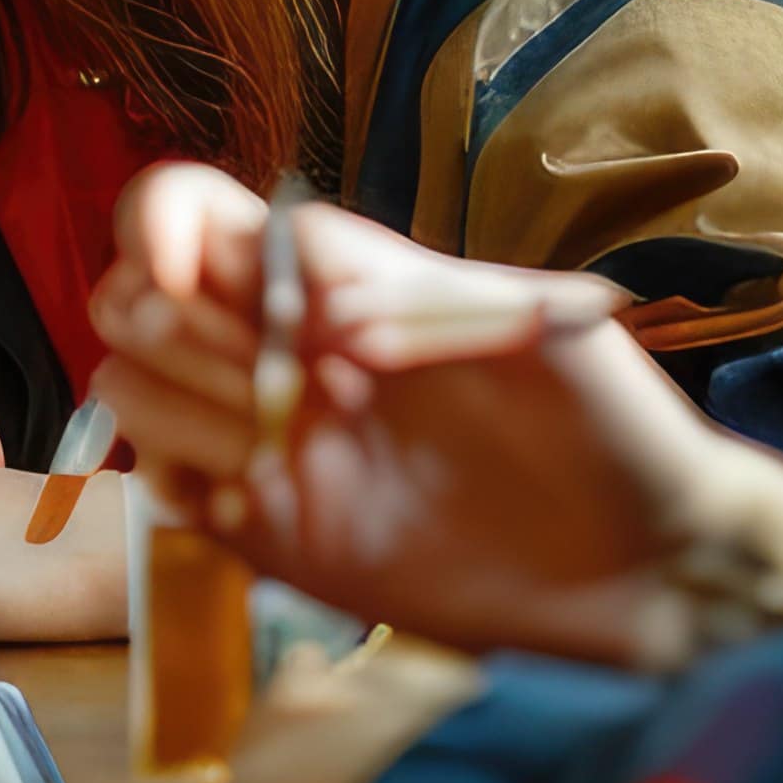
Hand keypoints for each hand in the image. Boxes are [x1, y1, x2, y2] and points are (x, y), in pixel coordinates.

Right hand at [86, 166, 782, 674]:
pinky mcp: (271, 536)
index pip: (199, 214)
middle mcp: (286, 352)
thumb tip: (295, 283)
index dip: (162, 224)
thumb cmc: (612, 424)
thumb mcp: (532, 324)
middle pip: (131, 296)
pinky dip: (189, 487)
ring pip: (130, 390)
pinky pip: (167, 496)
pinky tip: (268, 504)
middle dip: (167, 323)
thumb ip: (408, 290)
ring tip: (281, 444)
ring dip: (182, 407)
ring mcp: (271, 444)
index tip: (183, 273)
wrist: (651, 568)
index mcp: (340, 280)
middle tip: (267, 374)